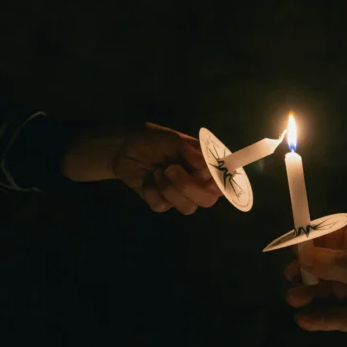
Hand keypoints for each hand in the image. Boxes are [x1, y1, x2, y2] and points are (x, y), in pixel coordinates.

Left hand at [62, 122, 221, 213]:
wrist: (124, 148)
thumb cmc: (153, 139)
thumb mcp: (173, 140)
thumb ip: (191, 152)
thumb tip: (207, 163)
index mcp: (204, 166)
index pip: (223, 180)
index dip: (220, 184)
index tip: (208, 178)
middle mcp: (196, 182)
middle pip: (207, 200)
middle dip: (189, 187)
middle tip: (171, 169)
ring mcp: (179, 194)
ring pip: (187, 207)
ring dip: (170, 189)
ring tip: (158, 172)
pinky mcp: (161, 202)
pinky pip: (162, 206)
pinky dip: (152, 191)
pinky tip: (147, 180)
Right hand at [284, 227, 346, 346]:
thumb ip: (340, 265)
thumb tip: (305, 254)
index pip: (341, 238)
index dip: (317, 241)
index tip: (294, 246)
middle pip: (331, 264)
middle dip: (309, 269)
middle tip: (289, 274)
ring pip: (329, 290)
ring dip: (310, 293)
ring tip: (293, 299)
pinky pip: (334, 315)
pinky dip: (319, 317)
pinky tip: (304, 319)